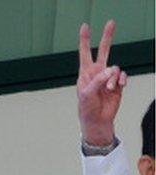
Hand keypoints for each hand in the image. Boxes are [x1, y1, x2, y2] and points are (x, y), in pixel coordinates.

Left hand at [77, 20, 126, 145]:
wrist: (98, 120)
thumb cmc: (87, 108)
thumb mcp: (87, 94)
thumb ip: (98, 81)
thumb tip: (110, 71)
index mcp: (85, 73)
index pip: (85, 53)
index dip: (85, 40)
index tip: (85, 26)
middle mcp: (97, 72)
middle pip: (104, 51)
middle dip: (107, 36)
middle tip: (111, 22)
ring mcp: (108, 77)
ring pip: (115, 68)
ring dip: (113, 79)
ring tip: (108, 90)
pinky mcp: (117, 84)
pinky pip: (123, 76)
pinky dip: (121, 81)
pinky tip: (119, 87)